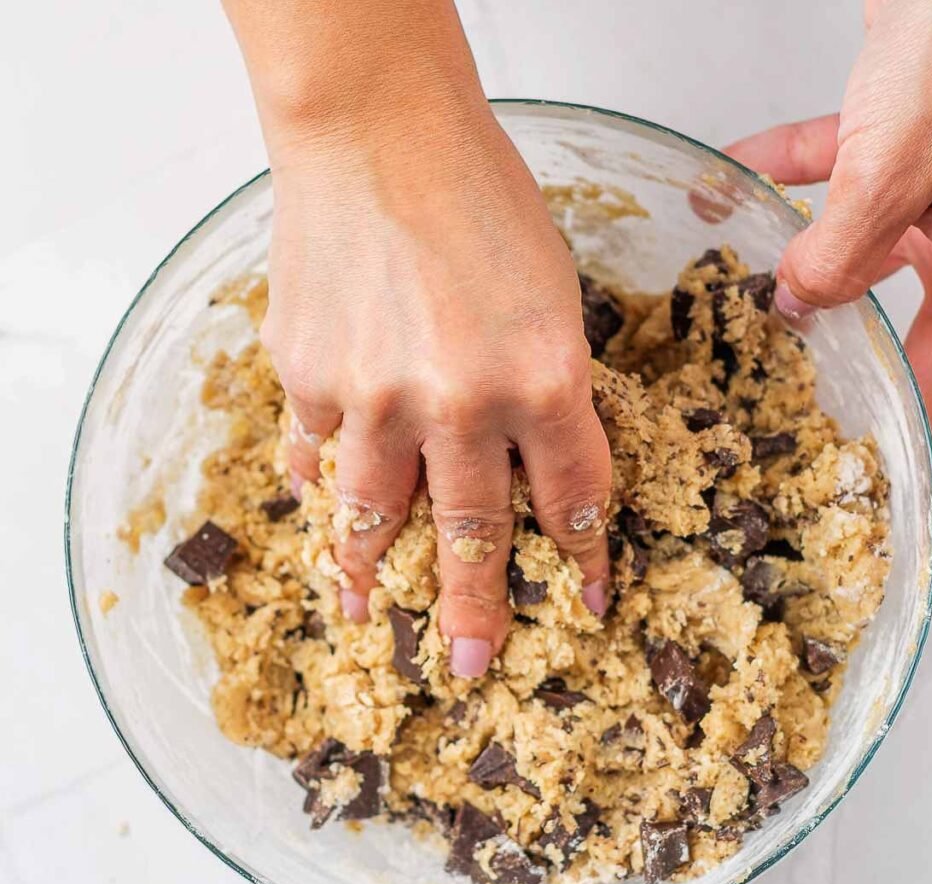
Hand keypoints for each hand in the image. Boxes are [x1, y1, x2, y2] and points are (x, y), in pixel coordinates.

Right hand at [232, 16, 611, 680]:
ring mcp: (374, 398)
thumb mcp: (550, 294)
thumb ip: (542, 388)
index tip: (582, 599)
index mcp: (545, 379)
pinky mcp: (307, 379)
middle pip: (472, 534)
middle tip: (472, 664)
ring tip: (371, 618)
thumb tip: (522, 458)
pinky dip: (318, 480)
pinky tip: (316, 504)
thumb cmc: (478, 194)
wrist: (375, 129)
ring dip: (374, 573)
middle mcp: (460, 404)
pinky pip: (314, 453)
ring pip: (376, 516)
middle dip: (477, 606)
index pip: (573, 499)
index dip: (581, 558)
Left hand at [726, 0, 931, 613]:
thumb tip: (799, 302)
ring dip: (804, 292)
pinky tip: (731, 193)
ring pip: (864, 277)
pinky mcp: (903, 158)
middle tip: (829, 481)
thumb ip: (844, 245)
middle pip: (919, 366)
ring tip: (753, 329)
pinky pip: (836, 194)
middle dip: (873, 421)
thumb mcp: (906, 158)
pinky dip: (787, 191)